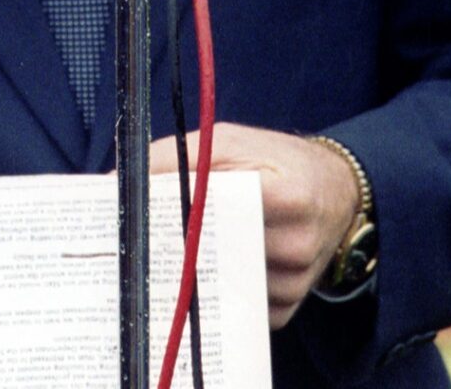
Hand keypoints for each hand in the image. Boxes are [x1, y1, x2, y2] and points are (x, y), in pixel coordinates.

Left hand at [149, 124, 360, 326]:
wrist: (334, 192)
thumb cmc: (274, 161)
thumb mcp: (227, 141)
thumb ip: (173, 156)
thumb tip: (116, 181)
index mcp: (288, 196)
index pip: (218, 211)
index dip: (172, 212)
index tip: (136, 213)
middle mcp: (297, 245)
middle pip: (214, 255)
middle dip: (170, 246)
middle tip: (134, 238)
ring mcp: (293, 283)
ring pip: (217, 285)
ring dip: (187, 271)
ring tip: (165, 250)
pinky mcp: (285, 308)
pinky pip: (232, 308)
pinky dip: (210, 291)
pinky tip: (200, 269)